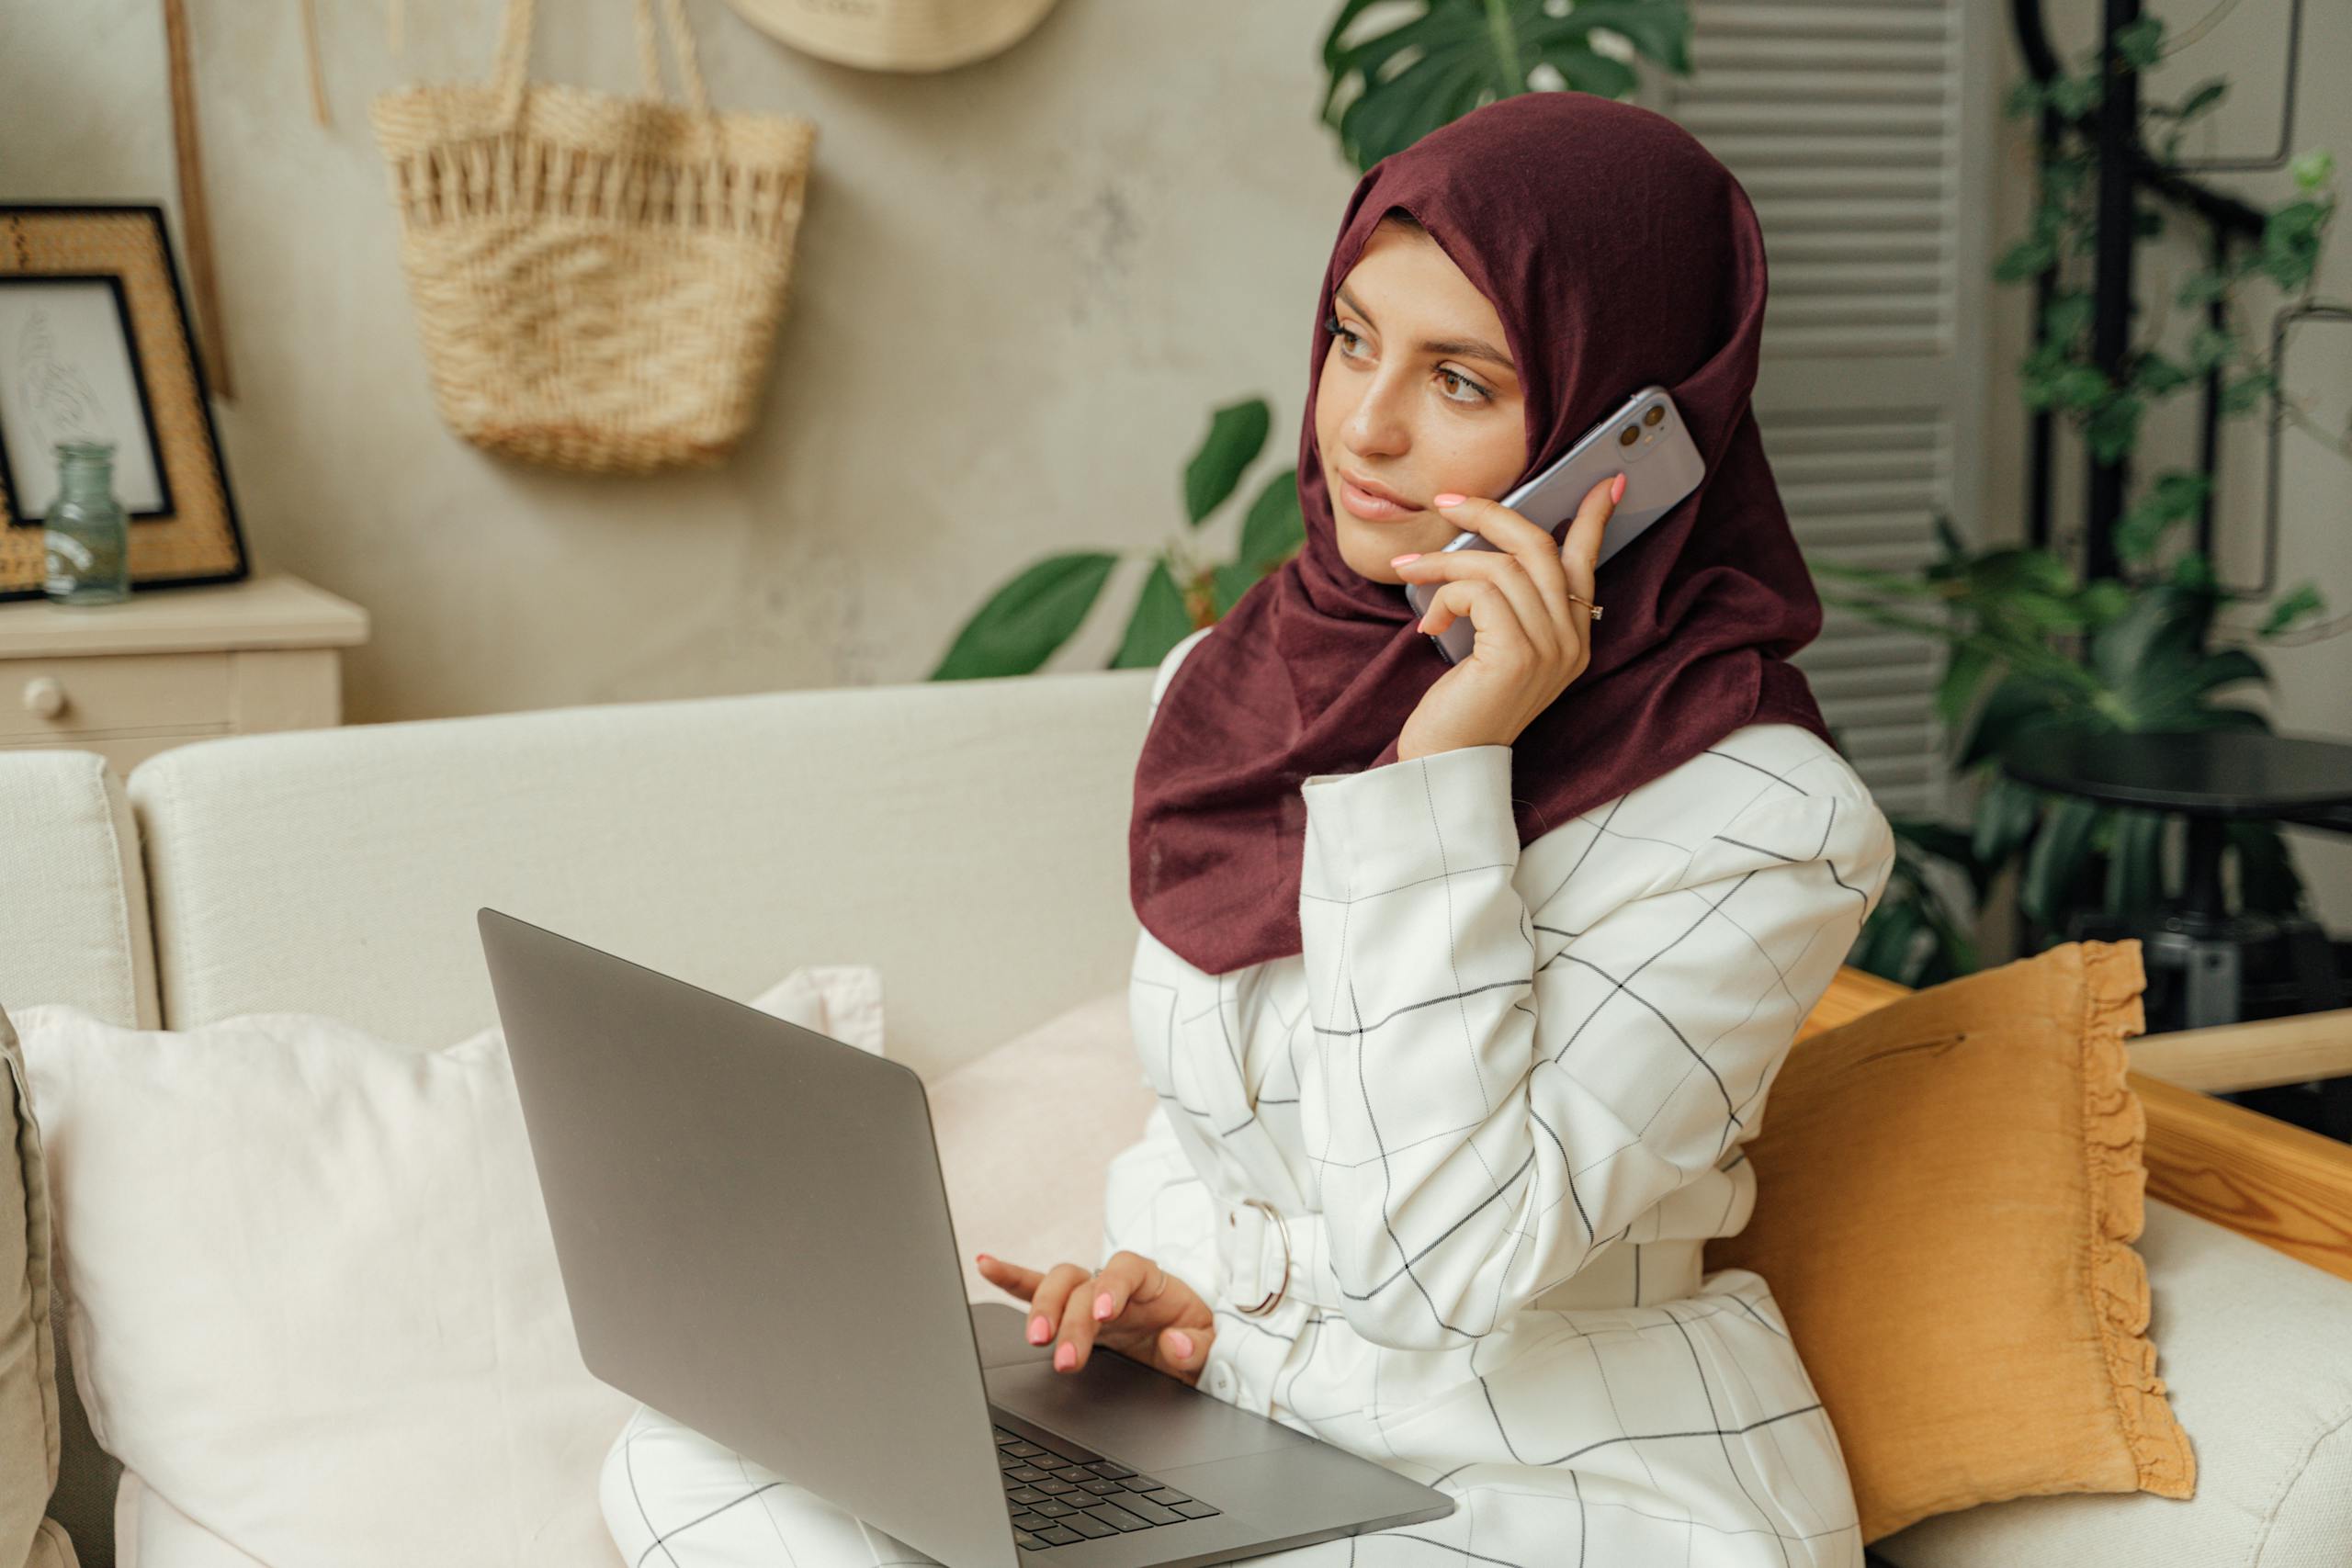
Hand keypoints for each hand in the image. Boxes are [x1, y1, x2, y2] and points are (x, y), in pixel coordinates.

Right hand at [976, 1249, 1216, 1384]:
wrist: (1185, 1342)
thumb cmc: (1194, 1334)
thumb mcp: (1211, 1342)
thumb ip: (1198, 1344)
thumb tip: (1176, 1344)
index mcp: (1151, 1280)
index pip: (1127, 1270)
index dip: (1112, 1287)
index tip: (1103, 1314)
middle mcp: (1113, 1282)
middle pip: (1083, 1284)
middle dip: (1070, 1319)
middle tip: (1065, 1358)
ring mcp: (1088, 1293)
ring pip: (1056, 1284)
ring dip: (1041, 1309)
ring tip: (1035, 1338)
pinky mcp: (1069, 1310)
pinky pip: (1035, 1288)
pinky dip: (1011, 1279)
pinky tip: (986, 1266)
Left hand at [1388, 472, 1618, 760]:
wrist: (1447, 761)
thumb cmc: (1462, 702)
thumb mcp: (1493, 644)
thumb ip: (1506, 601)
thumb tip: (1487, 542)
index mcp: (1573, 635)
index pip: (1587, 561)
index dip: (1594, 517)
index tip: (1605, 479)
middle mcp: (1572, 640)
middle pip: (1540, 546)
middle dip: (1490, 513)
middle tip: (1446, 501)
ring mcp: (1550, 648)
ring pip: (1501, 566)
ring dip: (1446, 560)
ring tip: (1410, 571)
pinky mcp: (1518, 655)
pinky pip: (1480, 592)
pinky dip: (1446, 595)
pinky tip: (1429, 624)